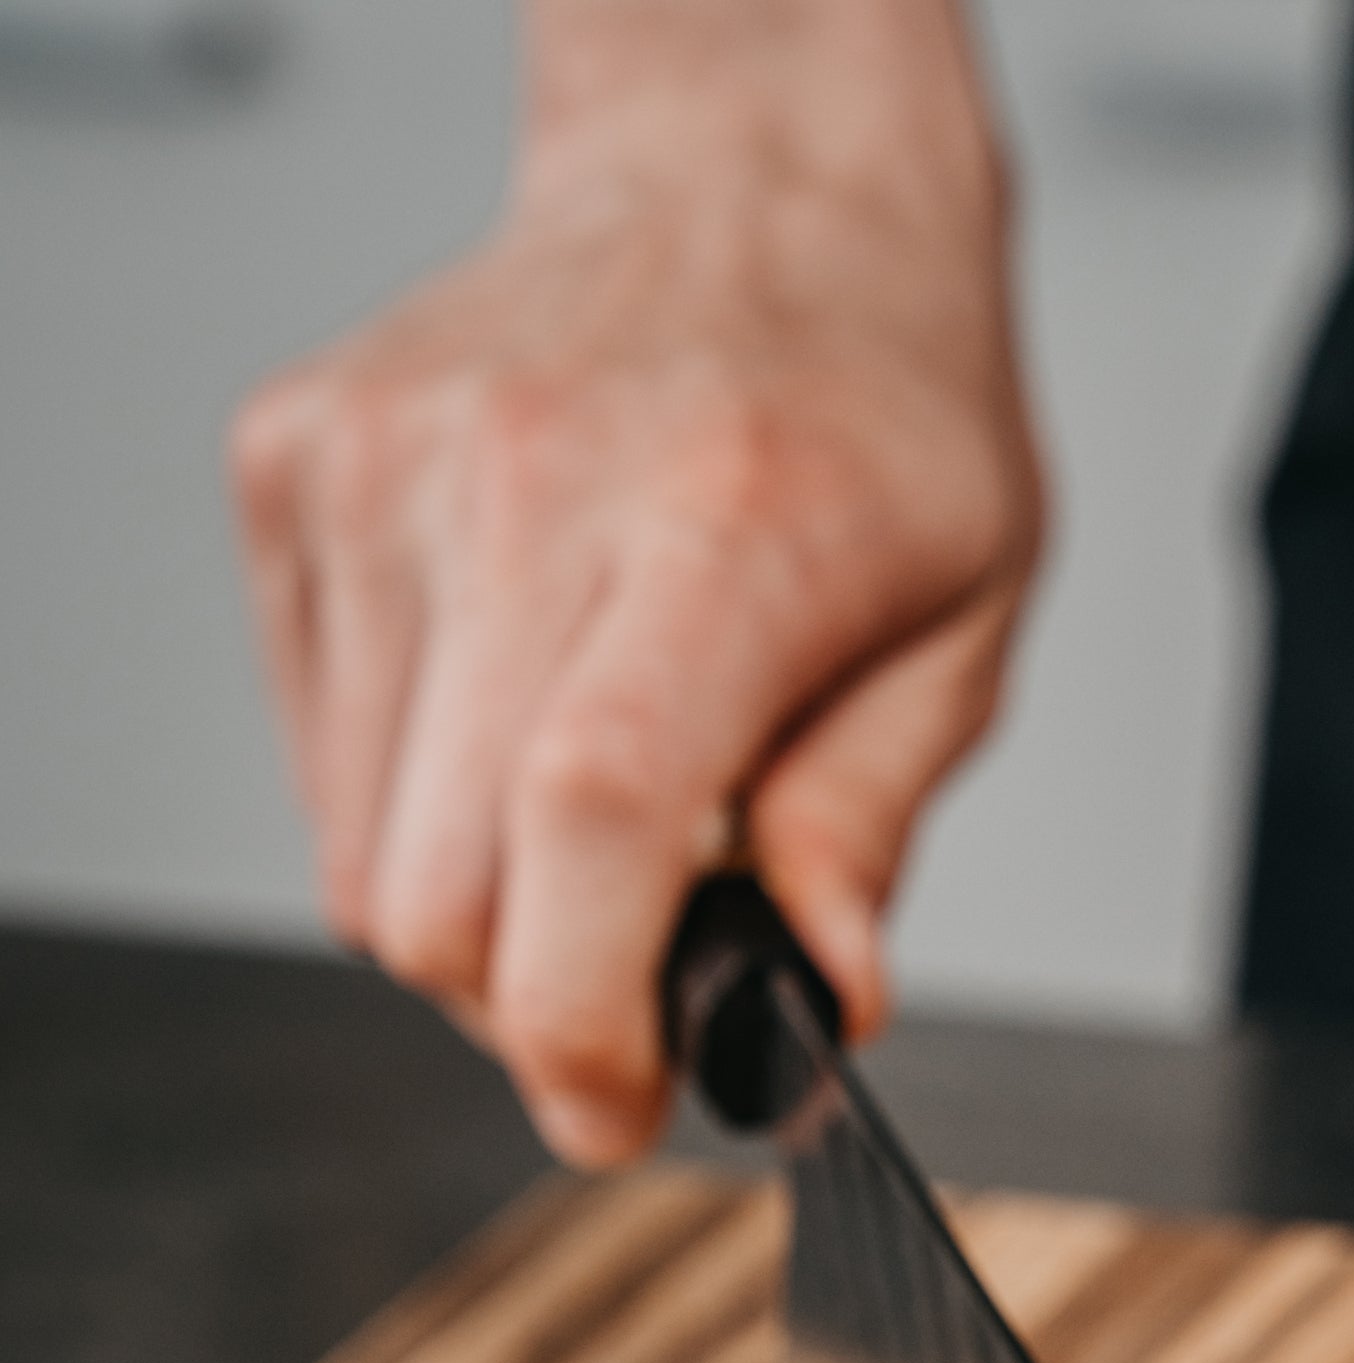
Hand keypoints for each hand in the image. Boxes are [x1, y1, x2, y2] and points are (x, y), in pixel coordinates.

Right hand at [232, 0, 1039, 1163]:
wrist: (745, 170)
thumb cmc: (873, 395)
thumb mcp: (964, 622)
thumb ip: (872, 824)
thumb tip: (814, 1002)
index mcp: (720, 524)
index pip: (590, 817)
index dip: (584, 1018)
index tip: (622, 1106)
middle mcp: (524, 483)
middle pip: (441, 890)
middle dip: (534, 1007)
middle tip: (634, 987)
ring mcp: (382, 470)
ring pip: (360, 855)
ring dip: (474, 914)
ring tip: (591, 830)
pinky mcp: (295, 469)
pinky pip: (319, 760)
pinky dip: (410, 805)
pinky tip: (512, 721)